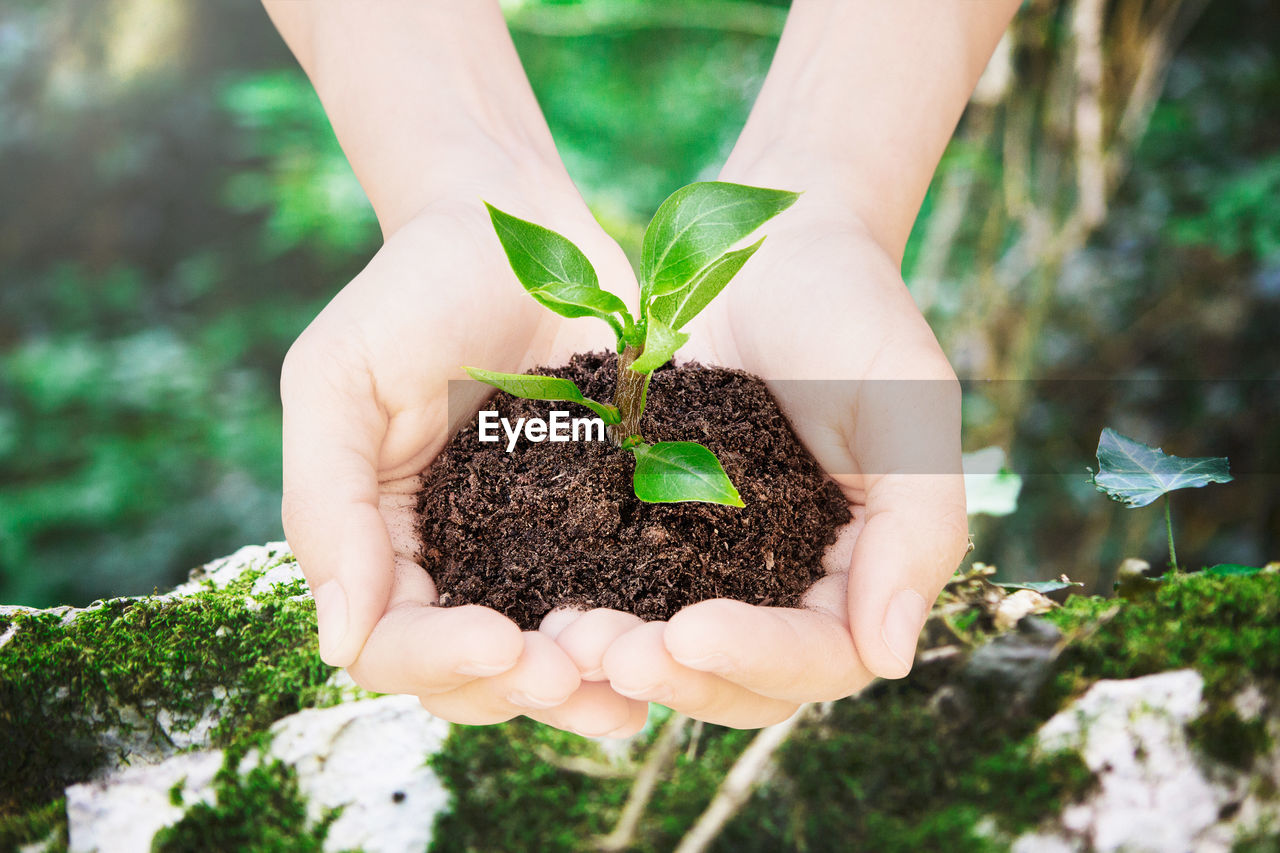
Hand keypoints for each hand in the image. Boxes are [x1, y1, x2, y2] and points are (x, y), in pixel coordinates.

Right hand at [281, 191, 648, 736]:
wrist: (518, 226)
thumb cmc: (412, 290)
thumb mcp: (339, 380)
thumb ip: (328, 503)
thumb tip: (335, 640)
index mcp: (380, 541)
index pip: (388, 642)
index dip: (438, 660)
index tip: (501, 644)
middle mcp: (454, 563)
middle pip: (472, 673)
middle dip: (519, 686)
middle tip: (575, 677)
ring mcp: (532, 550)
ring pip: (548, 657)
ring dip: (584, 686)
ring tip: (633, 694)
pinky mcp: (605, 523)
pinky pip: (617, 601)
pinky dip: (638, 636)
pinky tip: (677, 651)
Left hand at [601, 191, 966, 726]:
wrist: (759, 245)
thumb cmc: (850, 309)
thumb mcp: (907, 404)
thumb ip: (917, 526)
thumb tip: (892, 657)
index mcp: (859, 572)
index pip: (821, 656)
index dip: (759, 659)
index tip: (689, 636)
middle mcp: (788, 587)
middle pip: (741, 679)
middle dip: (676, 677)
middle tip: (605, 658)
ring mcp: (714, 564)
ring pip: (675, 652)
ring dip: (622, 660)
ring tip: (563, 642)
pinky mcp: (649, 528)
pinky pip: (620, 588)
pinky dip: (586, 606)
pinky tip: (540, 604)